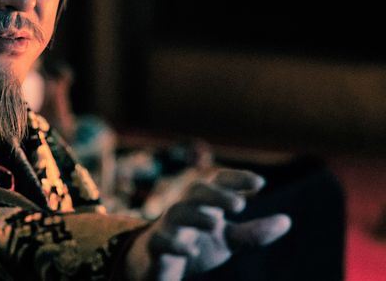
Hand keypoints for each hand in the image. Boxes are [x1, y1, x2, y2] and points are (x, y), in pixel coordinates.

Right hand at [125, 169, 291, 279]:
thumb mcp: (227, 240)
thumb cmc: (196, 243)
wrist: (158, 264)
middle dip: (215, 194)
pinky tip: (191, 251)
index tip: (260, 184)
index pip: (218, 181)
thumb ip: (252, 233)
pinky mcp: (156, 248)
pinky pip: (160, 241)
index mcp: (204, 203)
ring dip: (196, 215)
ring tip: (215, 223)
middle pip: (196, 191)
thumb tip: (287, 221)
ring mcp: (168, 227)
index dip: (236, 178)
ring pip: (176, 212)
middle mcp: (185, 209)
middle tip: (239, 206)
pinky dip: (175, 244)